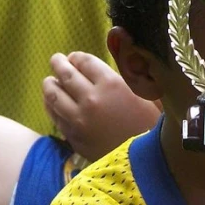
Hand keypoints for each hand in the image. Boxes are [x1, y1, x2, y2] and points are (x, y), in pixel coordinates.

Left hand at [42, 52, 160, 160]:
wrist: (148, 166)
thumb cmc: (154, 127)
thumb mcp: (150, 94)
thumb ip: (133, 68)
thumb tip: (123, 38)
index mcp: (111, 85)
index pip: (84, 61)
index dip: (77, 57)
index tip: (75, 58)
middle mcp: (91, 99)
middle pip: (65, 74)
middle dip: (58, 64)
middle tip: (56, 60)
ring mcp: (79, 120)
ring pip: (53, 95)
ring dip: (50, 84)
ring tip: (50, 81)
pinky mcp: (74, 138)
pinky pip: (55, 116)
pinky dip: (51, 105)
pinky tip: (52, 102)